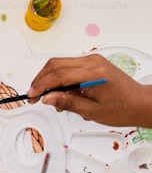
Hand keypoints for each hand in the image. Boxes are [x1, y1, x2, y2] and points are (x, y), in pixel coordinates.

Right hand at [27, 54, 151, 125]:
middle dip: (40, 80)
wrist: (140, 103)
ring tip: (49, 98)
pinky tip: (60, 92)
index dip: (41, 85)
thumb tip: (48, 98)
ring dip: (49, 79)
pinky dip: (59, 78)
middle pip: (56, 64)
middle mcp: (93, 62)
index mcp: (94, 73)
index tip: (31, 96)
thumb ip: (67, 102)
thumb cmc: (122, 108)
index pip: (59, 75)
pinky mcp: (93, 63)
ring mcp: (93, 61)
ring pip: (60, 64)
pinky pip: (68, 66)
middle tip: (33, 96)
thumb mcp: (92, 111)